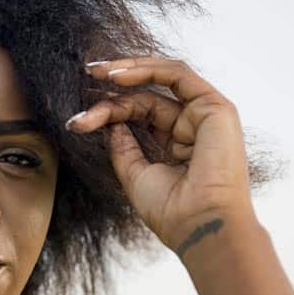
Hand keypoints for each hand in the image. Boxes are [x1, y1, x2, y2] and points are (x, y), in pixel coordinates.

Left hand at [67, 57, 256, 254]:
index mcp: (177, 146)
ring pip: (162, 78)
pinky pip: (178, 74)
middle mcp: (193, 128)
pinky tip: (117, 76)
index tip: (78, 120)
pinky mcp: (215, 107)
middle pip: (147, 97)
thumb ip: (124, 147)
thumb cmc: (172, 211)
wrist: (198, 224)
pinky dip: (147, 70)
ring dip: (129, 70)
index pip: (140, 116)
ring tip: (96, 71)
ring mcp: (206, 116)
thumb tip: (111, 123)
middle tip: (85, 80)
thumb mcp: (135, 174)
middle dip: (113, 91)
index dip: (109, 111)